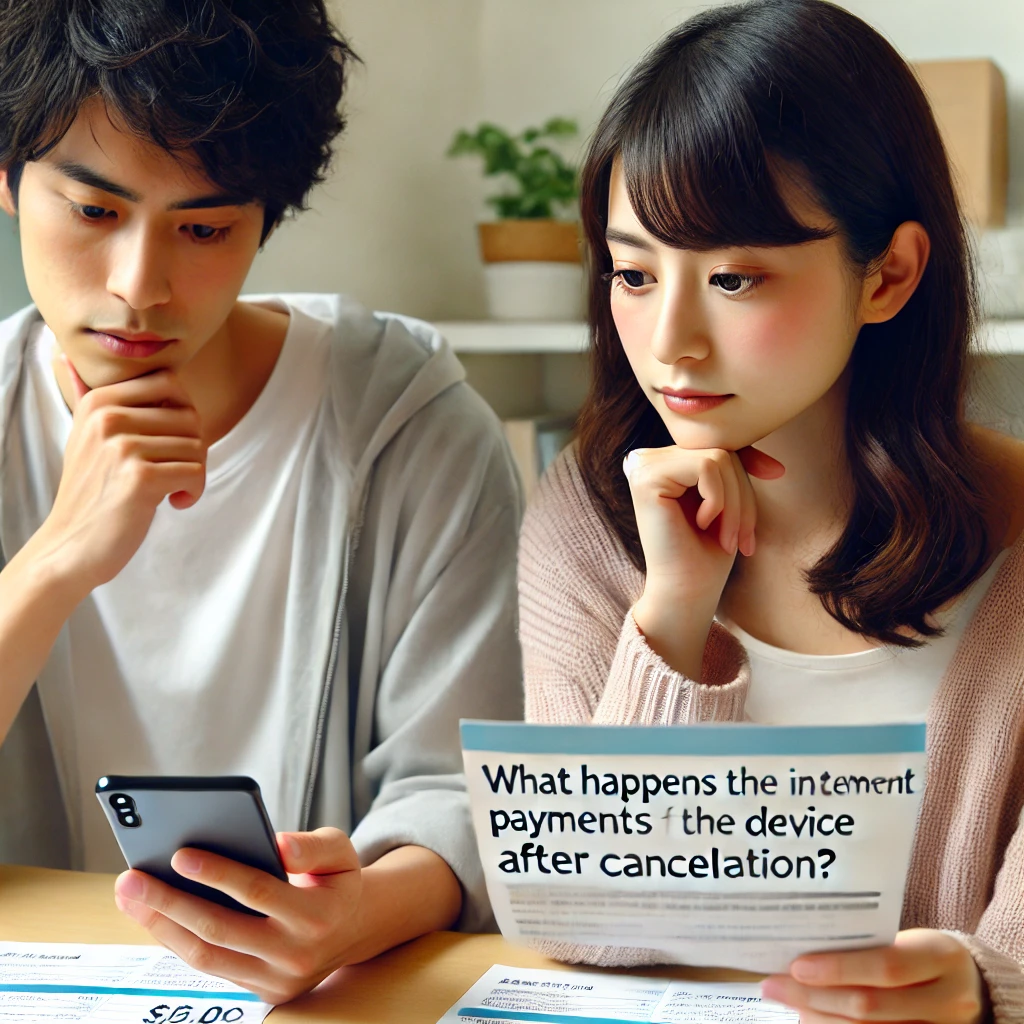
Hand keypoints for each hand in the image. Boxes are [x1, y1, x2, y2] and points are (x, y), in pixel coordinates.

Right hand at [33, 359, 205, 592]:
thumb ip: (88, 398)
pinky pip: (195, 473)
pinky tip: (174, 502)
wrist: (72, 545)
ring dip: (195, 473)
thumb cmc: (90, 491)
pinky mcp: (140, 479)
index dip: (184, 412)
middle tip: (175, 470)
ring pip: (198, 446)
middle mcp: (108, 419)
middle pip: (190, 415)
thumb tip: (66, 355)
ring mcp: (123, 448)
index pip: (170, 381)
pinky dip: (193, 492)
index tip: (172, 440)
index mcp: (98, 402)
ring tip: (171, 489)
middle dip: (194, 446)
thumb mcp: (82, 436)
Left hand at [115, 827, 363, 1004]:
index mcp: (317, 914)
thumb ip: (312, 846)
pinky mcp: (259, 991)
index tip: (179, 854)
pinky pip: (211, 967)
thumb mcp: (340, 852)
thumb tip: (278, 844)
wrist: (353, 929)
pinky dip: (178, 941)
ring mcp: (274, 979)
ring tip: (131, 897)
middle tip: (131, 878)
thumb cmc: (336, 881)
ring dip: (162, 927)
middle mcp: (294, 954)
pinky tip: (154, 916)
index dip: (218, 873)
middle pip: (220, 928)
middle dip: (170, 902)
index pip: (258, 892)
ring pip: (207, 956)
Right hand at [626, 444, 783, 676]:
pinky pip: (706, 467)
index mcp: (663, 463)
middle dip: (743, 494)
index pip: (716, 444)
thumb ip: (732, 471)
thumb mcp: (727, 502)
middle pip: (720, 450)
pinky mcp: (646, 477)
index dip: (749, 457)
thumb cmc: (707, 554)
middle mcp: (647, 459)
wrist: (687, 592)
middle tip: (742, 538)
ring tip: (728, 538)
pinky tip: (704, 525)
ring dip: (735, 502)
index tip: (776, 473)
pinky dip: (719, 499)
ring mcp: (643, 466)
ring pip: (717, 458)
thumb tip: (773, 464)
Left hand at [760, 929, 985, 1022]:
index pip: (885, 966)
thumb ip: (866, 949)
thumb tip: (802, 956)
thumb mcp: (907, 941)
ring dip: (822, 1020)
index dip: (839, 969)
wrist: (971, 986)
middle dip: (815, 998)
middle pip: (872, 1006)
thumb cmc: (923, 955)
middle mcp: (948, 1001)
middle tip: (773, 987)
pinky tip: (814, 1021)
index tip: (796, 966)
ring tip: (789, 1005)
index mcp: (940, 958)